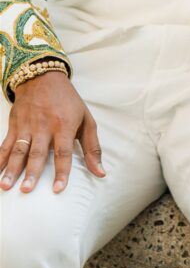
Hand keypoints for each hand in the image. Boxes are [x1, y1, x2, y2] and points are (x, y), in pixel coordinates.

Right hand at [0, 71, 104, 193]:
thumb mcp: (86, 120)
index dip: (61, 171)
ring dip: (11, 169)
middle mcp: (44, 126)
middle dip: (31, 172)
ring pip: (18, 150)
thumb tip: (101, 173)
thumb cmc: (68, 102)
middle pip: (37, 153)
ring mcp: (27, 126)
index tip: (57, 189)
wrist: (43, 77)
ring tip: (6, 186)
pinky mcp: (15, 125)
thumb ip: (93, 148)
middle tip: (26, 190)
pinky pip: (5, 144)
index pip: (63, 152)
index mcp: (64, 125)